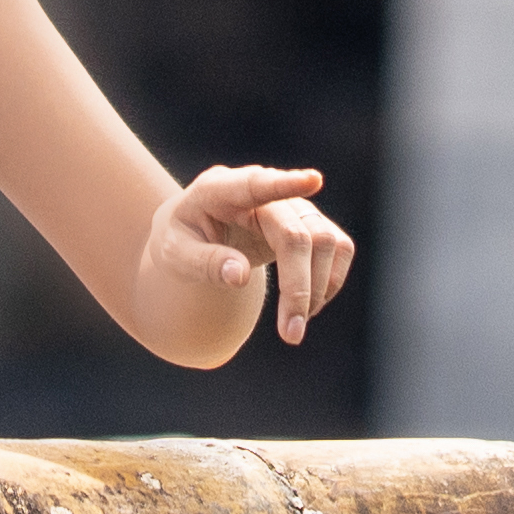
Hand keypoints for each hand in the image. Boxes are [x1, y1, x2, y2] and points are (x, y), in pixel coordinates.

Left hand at [147, 164, 349, 354]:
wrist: (195, 233)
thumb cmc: (183, 240)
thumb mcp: (175, 255)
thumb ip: (204, 263)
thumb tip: (239, 275)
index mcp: (218, 190)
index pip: (255, 184)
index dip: (286, 184)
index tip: (314, 179)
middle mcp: (259, 191)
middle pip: (296, 234)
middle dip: (299, 286)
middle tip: (291, 334)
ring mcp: (288, 204)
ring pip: (325, 240)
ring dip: (318, 287)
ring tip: (294, 323)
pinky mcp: (308, 221)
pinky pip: (338, 246)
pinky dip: (331, 280)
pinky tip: (308, 304)